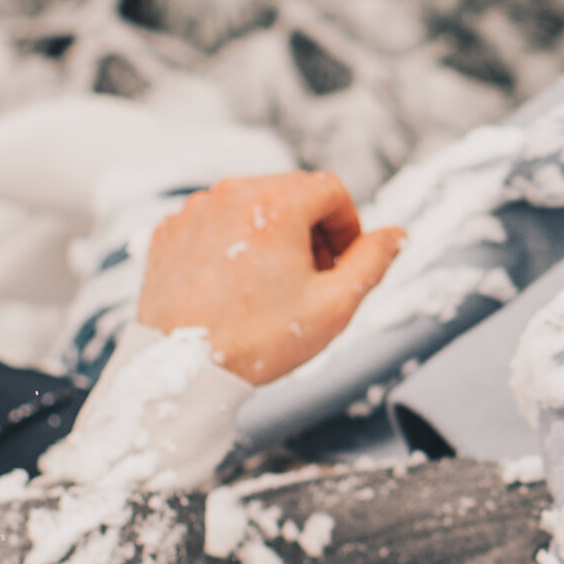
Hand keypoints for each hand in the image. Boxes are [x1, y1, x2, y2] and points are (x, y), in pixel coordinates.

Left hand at [137, 171, 403, 385]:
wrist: (180, 372)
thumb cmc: (256, 342)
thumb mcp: (333, 306)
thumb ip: (373, 262)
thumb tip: (396, 235)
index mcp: (275, 204)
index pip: (331, 190)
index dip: (347, 226)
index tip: (343, 262)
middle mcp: (231, 194)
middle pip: (290, 193)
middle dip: (310, 230)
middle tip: (310, 279)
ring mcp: (194, 211)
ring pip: (251, 206)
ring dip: (271, 235)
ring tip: (270, 285)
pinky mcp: (168, 231)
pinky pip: (214, 222)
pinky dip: (230, 243)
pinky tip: (233, 285)